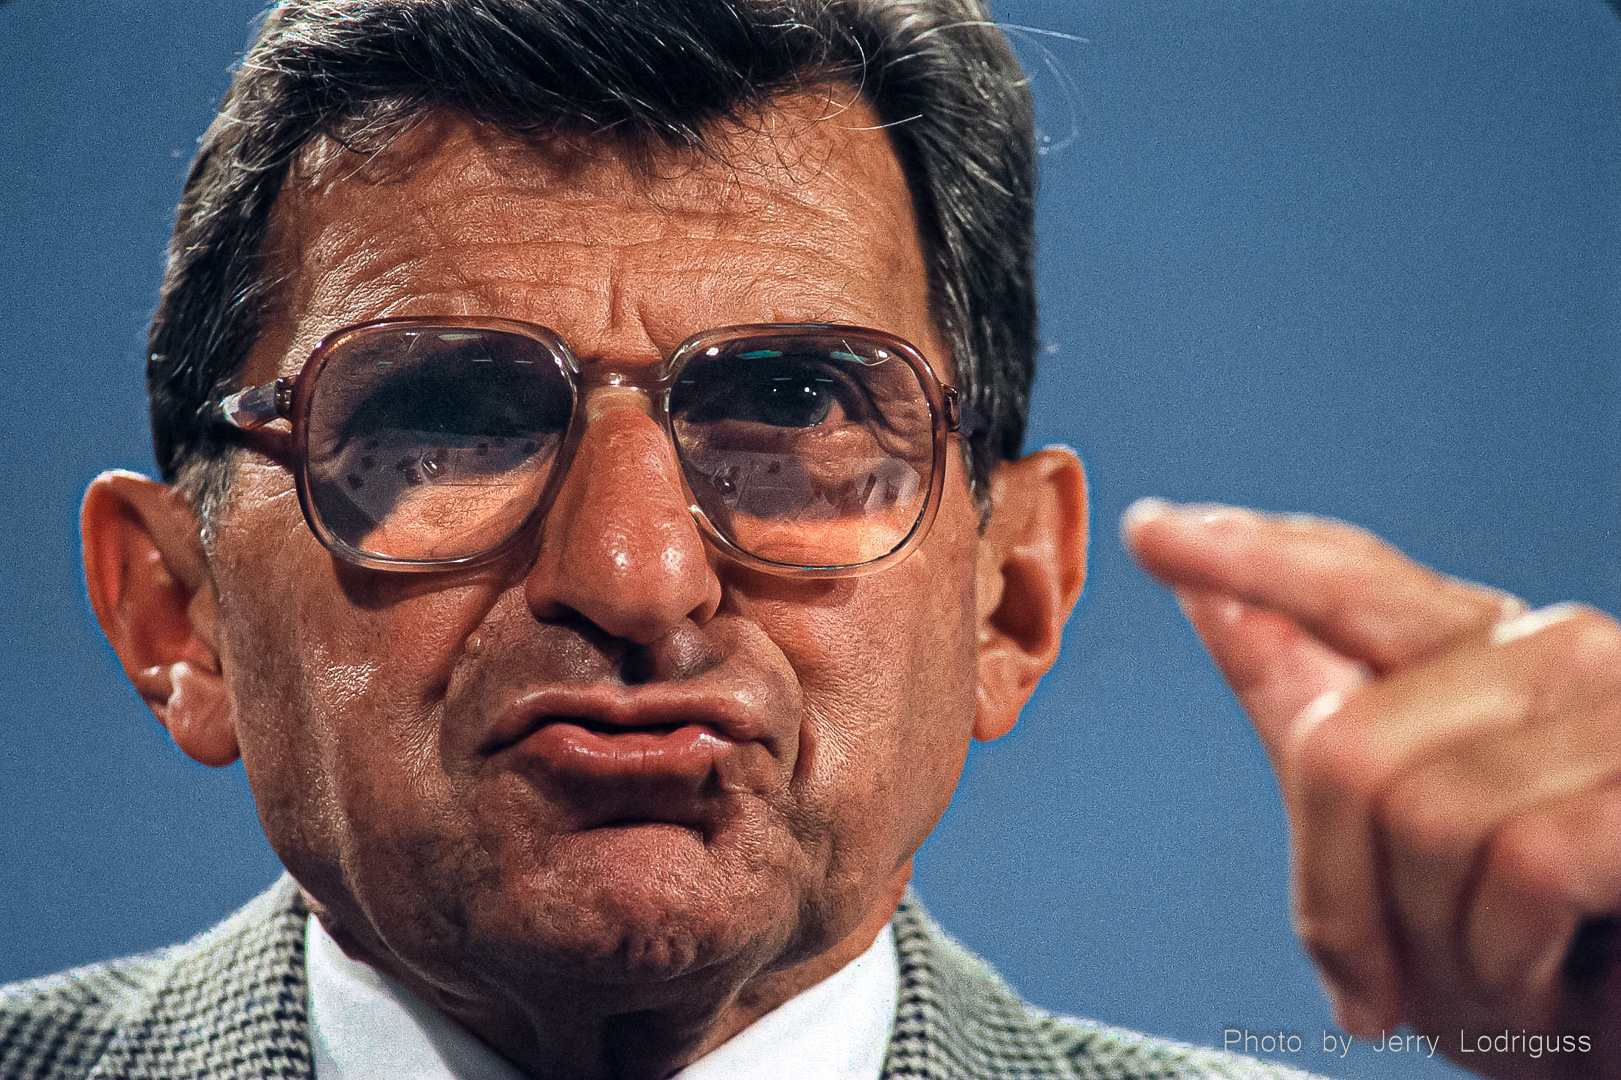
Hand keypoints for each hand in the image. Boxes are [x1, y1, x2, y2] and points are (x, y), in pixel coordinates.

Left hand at [1122, 498, 1620, 1078]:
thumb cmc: (1543, 959)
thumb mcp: (1400, 851)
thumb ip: (1316, 720)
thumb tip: (1215, 605)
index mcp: (1485, 655)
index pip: (1349, 581)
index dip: (1248, 557)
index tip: (1151, 534)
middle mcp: (1561, 656)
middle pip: (1344, 748)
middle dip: (1339, 900)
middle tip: (1379, 984)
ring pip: (1423, 816)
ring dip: (1435, 949)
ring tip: (1496, 984)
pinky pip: (1524, 866)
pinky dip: (1510, 965)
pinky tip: (1552, 992)